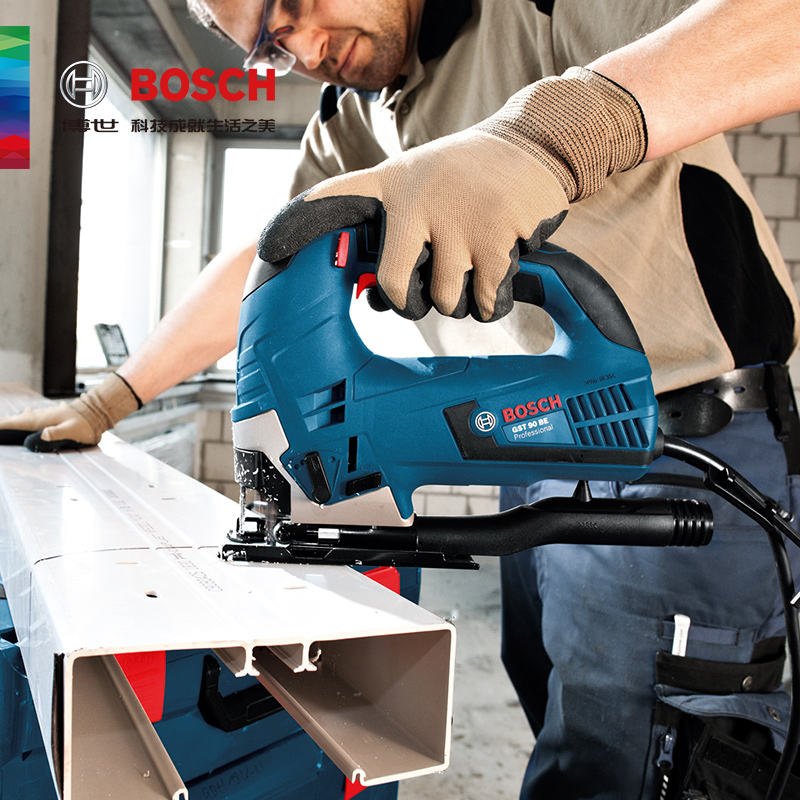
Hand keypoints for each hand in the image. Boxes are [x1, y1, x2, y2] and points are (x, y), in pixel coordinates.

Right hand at [0, 373, 141, 451]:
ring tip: (5, 424)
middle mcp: (39, 415)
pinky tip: (25, 417)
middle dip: (4, 424)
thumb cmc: (85, 425)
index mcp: (41, 420)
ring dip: (13, 421)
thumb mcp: (72, 431)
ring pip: (23, 417)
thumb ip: (57, 433)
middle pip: (16, 420)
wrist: (96, 412)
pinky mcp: (49, 415)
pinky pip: (32, 417)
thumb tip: (44, 434)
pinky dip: (24, 419)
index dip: (2, 426)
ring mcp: (44, 414)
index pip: (16, 423)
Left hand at [259, 67, 645, 321]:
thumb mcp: (419, 178)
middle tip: (426, 290)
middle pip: (394, 289)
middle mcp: (416, 200)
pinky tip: (497, 276)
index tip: (269, 246)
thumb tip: (370, 292)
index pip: (334, 199)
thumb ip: (392, 222)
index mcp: (392, 185)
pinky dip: (491, 303)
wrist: (534, 144)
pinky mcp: (495, 238)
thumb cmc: (469, 175)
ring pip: (444, 302)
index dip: (298, 224)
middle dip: (411, 304)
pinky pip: (484, 302)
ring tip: (472, 266)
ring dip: (459, 300)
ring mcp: (456, 221)